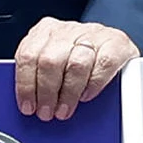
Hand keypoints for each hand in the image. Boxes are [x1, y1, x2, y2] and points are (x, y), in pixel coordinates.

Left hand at [13, 16, 134, 119]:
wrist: (115, 47)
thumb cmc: (79, 59)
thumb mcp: (54, 63)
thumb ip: (39, 75)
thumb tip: (29, 102)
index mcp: (45, 31)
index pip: (28, 55)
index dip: (26, 85)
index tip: (28, 106)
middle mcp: (68, 30)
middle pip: (50, 61)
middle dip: (46, 92)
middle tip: (47, 112)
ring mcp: (93, 35)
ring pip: (76, 65)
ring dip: (68, 93)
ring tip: (64, 110)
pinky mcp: (116, 43)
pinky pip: (103, 65)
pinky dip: (93, 84)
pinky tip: (87, 95)